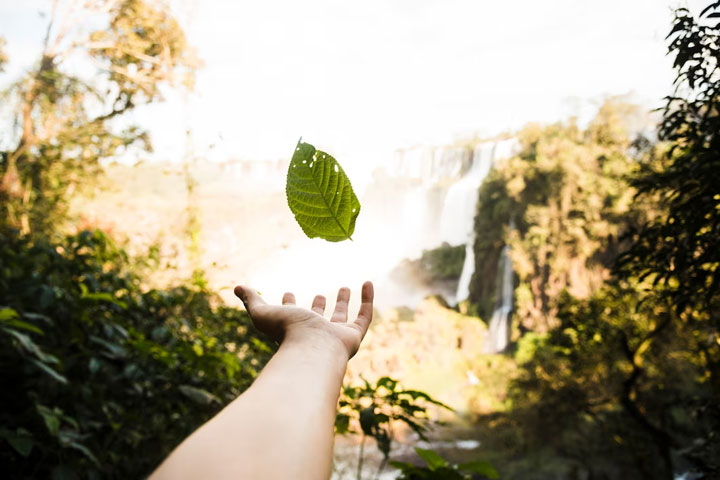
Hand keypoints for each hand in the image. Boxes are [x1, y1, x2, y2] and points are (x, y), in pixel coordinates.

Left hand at [233, 281, 373, 358]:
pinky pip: (364, 316)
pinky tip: (368, 283)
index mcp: (293, 330)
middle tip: (321, 294)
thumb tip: (237, 287)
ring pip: (341, 319)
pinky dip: (367, 300)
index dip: (288, 305)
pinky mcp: (353, 336)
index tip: (287, 292)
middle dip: (319, 307)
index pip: (290, 317)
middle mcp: (314, 335)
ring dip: (343, 303)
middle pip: (317, 320)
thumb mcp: (263, 313)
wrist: (311, 349)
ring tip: (344, 287)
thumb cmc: (285, 333)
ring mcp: (335, 337)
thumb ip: (252, 300)